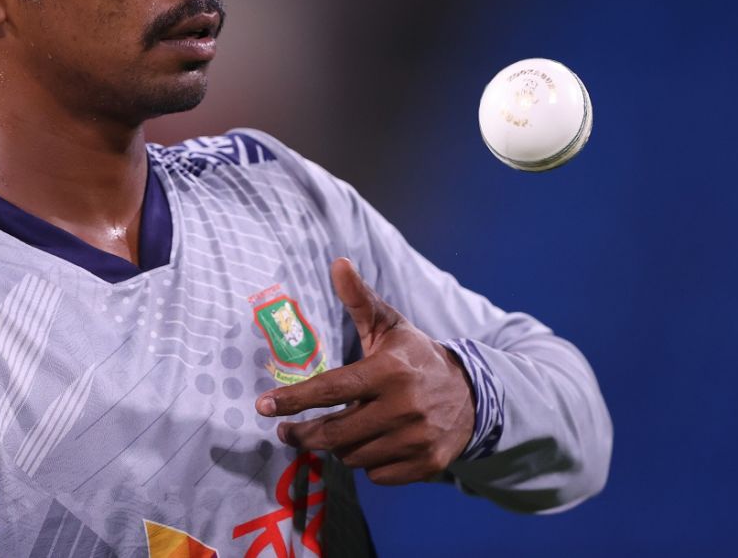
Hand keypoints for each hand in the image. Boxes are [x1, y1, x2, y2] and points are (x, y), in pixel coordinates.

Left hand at [254, 258, 475, 485]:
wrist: (473, 395)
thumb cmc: (417, 357)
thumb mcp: (389, 327)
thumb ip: (359, 299)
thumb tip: (337, 262)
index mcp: (389, 371)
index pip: (331, 389)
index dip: (294, 399)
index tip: (264, 406)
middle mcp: (403, 407)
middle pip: (334, 433)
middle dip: (302, 434)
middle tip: (286, 432)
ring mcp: (416, 439)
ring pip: (353, 456)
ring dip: (340, 446)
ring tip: (342, 430)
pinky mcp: (427, 464)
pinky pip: (376, 475)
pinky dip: (368, 462)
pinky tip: (375, 443)